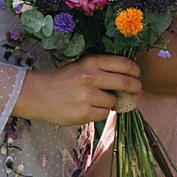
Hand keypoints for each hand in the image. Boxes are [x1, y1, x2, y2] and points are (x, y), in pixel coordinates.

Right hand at [16, 54, 139, 125]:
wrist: (39, 94)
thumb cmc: (63, 79)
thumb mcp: (82, 65)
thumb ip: (102, 68)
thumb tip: (130, 75)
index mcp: (91, 62)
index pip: (124, 64)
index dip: (135, 71)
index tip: (137, 75)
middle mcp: (91, 77)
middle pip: (126, 83)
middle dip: (135, 88)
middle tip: (136, 90)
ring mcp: (87, 96)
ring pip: (114, 102)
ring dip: (112, 102)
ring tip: (100, 100)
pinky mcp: (84, 113)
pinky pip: (105, 114)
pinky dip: (101, 113)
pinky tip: (91, 108)